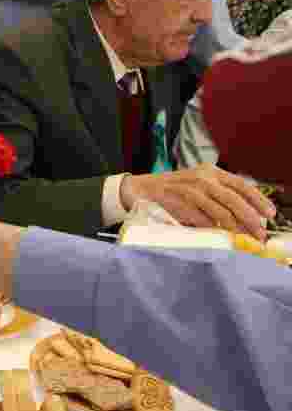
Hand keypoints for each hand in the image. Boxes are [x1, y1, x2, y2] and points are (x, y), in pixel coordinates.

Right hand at [120, 164, 275, 240]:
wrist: (141, 189)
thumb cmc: (173, 191)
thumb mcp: (198, 186)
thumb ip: (218, 196)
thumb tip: (246, 218)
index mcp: (211, 171)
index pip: (241, 185)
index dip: (258, 200)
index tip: (270, 214)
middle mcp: (202, 177)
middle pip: (233, 198)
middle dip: (250, 217)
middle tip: (260, 233)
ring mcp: (190, 188)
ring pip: (220, 210)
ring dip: (235, 227)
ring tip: (244, 238)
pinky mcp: (179, 200)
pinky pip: (201, 218)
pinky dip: (212, 229)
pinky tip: (220, 236)